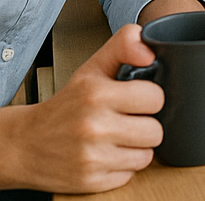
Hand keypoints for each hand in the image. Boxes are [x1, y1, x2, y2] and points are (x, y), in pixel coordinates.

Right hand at [0, 25, 163, 192]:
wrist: (24, 144)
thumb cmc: (64, 106)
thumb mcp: (91, 69)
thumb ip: (124, 47)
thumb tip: (149, 50)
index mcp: (96, 95)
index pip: (156, 98)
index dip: (149, 99)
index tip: (136, 100)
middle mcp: (93, 127)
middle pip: (156, 131)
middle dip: (145, 125)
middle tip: (126, 120)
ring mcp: (91, 157)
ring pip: (146, 155)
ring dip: (136, 148)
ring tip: (116, 138)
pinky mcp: (90, 182)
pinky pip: (130, 174)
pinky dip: (121, 166)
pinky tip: (105, 155)